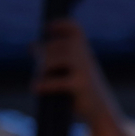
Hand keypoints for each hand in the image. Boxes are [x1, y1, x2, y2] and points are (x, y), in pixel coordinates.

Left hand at [32, 19, 134, 135]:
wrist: (102, 111)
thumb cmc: (82, 89)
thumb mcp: (70, 70)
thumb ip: (52, 57)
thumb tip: (33, 45)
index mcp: (84, 50)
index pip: (74, 28)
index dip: (61, 24)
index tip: (48, 28)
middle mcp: (86, 57)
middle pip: (56, 45)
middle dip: (43, 56)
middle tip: (41, 71)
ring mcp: (85, 70)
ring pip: (54, 59)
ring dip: (42, 69)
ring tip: (40, 80)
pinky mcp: (81, 85)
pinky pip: (58, 81)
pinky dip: (45, 84)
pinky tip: (36, 88)